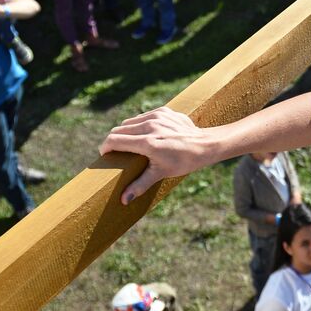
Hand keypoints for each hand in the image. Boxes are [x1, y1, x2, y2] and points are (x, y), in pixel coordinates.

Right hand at [100, 106, 217, 204]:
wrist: (205, 145)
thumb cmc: (183, 161)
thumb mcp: (161, 174)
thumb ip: (139, 184)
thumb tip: (123, 200)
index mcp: (147, 142)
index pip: (114, 140)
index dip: (105, 147)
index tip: (105, 154)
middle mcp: (150, 126)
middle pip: (119, 130)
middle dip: (114, 140)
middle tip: (117, 152)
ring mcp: (157, 116)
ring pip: (130, 122)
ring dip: (126, 132)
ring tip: (130, 144)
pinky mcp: (163, 110)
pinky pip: (143, 117)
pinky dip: (140, 125)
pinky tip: (146, 134)